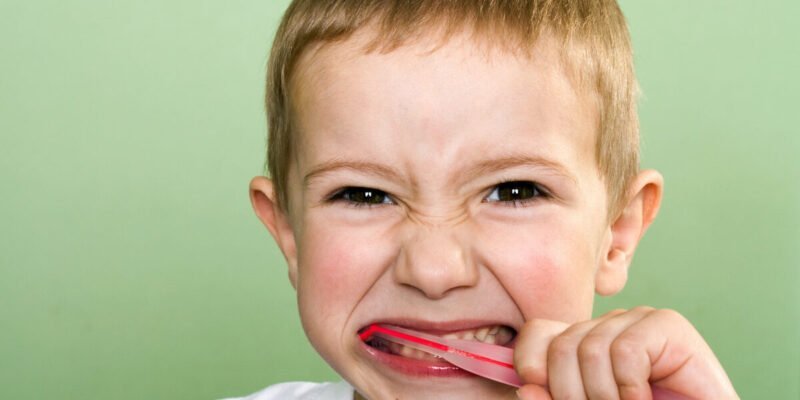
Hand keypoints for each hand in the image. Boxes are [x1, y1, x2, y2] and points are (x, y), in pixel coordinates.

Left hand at [513, 307, 737, 399]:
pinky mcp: (667, 324)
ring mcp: (638, 320)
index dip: (529, 360)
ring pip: (591, 349)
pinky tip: (646, 399)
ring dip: (605, 397)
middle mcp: (607, 325)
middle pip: (562, 345)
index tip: (534, 388)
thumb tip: (526, 389)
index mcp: (584, 343)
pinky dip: (631, 388)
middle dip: (572, 393)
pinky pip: (625, 350)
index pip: (538, 332)